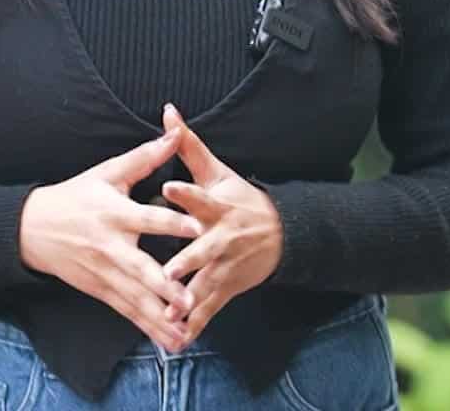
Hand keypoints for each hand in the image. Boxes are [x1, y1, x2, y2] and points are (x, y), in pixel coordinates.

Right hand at [18, 127, 202, 351]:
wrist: (32, 228)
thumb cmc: (76, 195)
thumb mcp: (107, 172)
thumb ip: (145, 157)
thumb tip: (174, 132)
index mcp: (114, 213)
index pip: (146, 218)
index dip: (170, 222)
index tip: (196, 227)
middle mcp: (110, 247)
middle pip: (140, 269)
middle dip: (164, 287)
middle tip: (189, 300)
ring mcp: (104, 273)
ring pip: (135, 298)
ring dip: (160, 317)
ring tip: (185, 333)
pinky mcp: (100, 291)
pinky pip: (127, 311)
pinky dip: (147, 327)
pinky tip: (169, 342)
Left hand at [155, 102, 283, 344]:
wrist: (283, 234)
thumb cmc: (240, 198)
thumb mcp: (219, 171)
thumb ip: (188, 146)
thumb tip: (167, 111)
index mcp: (218, 207)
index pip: (200, 196)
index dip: (185, 192)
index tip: (167, 187)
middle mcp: (222, 238)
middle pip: (203, 250)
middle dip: (186, 261)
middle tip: (166, 272)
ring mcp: (227, 266)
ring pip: (205, 284)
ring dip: (189, 300)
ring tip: (169, 314)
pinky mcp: (228, 287)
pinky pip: (210, 307)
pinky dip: (196, 323)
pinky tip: (179, 339)